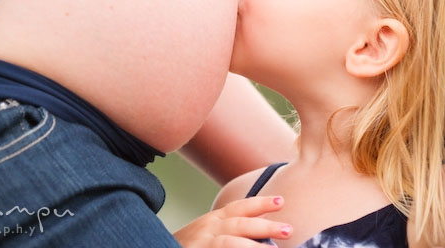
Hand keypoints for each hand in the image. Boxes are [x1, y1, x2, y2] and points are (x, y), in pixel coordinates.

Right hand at [174, 195, 291, 247]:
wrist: (155, 246)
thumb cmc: (186, 246)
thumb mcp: (206, 234)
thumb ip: (230, 232)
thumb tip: (265, 236)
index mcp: (212, 221)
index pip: (238, 208)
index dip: (260, 204)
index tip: (281, 201)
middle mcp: (207, 230)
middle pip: (239, 224)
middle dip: (265, 226)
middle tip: (289, 229)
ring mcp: (203, 245)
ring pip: (231, 243)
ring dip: (254, 247)